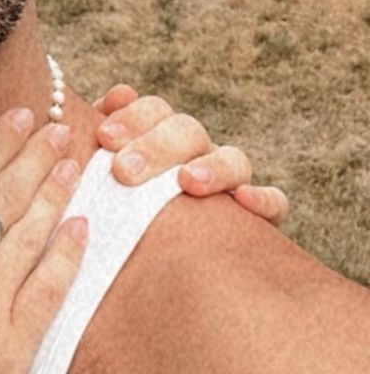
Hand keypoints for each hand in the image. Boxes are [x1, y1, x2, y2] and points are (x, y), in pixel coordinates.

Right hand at [0, 109, 87, 373]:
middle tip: (61, 126)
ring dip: (56, 193)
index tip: (22, 113)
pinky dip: (67, 254)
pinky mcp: (9, 356)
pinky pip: (47, 293)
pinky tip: (79, 226)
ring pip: (30, 236)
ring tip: (73, 163)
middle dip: (36, 155)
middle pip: (4, 197)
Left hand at [95, 85, 289, 222]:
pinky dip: (264, 198)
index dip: (132, 117)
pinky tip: (245, 202)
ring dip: (212, 165)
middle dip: (155, 146)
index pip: (155, 110)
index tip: (104, 137)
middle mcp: (198, 155)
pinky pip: (274, 202)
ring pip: (233, 158)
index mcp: (161, 139)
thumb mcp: (99, 183)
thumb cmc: (114, 221)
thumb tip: (115, 96)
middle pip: (188, 130)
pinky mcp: (259, 222)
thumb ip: (98, 144)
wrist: (158, 277)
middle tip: (124, 171)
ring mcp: (231, 184)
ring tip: (186, 182)